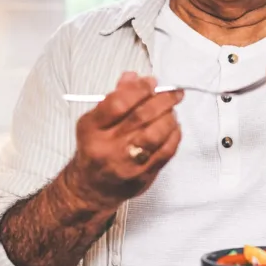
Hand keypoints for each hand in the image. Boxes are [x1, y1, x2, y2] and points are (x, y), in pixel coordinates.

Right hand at [66, 71, 182, 210]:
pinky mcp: (143, 176)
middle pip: (140, 117)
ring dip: (169, 117)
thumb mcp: (95, 122)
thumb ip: (114, 98)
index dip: (139, 89)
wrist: (93, 188)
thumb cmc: (96, 149)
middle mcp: (108, 147)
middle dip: (162, 100)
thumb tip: (134, 77)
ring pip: (155, 135)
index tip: (151, 82)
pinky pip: (165, 152)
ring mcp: (127, 164)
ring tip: (172, 111)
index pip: (117, 104)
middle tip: (174, 93)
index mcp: (92, 129)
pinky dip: (174, 135)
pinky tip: (174, 127)